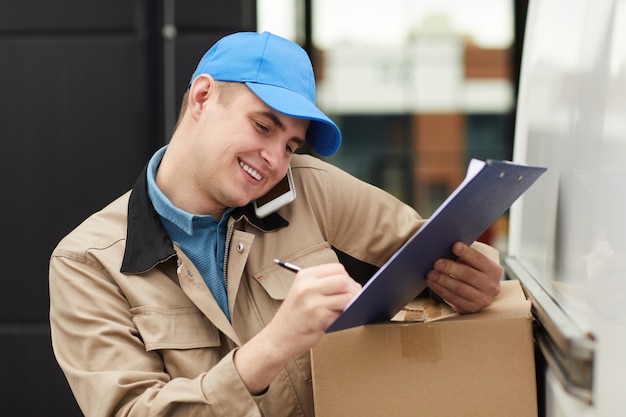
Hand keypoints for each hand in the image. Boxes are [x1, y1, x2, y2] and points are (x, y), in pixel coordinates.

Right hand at [234, 263, 360, 393]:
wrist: (278, 338)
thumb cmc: (294, 315)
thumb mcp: (302, 290)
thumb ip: (324, 283)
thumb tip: (353, 284)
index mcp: (305, 276)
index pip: (337, 268)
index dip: (346, 277)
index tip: (346, 287)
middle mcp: (308, 287)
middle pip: (344, 281)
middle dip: (352, 290)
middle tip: (350, 299)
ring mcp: (314, 303)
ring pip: (347, 297)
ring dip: (350, 305)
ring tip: (342, 310)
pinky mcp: (320, 319)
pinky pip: (343, 314)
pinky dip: (344, 317)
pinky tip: (336, 319)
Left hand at [425, 242, 502, 312]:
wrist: (477, 292)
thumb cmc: (472, 269)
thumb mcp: (474, 261)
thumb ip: (465, 253)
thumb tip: (447, 242)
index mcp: (494, 270)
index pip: (479, 259)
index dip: (467, 252)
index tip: (454, 245)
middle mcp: (492, 286)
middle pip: (469, 275)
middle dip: (451, 268)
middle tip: (436, 263)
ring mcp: (483, 299)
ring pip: (460, 288)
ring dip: (443, 280)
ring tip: (430, 273)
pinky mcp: (471, 308)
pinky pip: (453, 299)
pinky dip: (440, 290)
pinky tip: (431, 283)